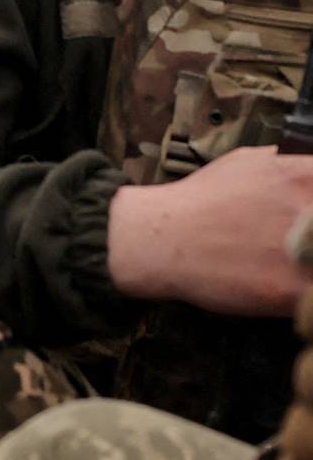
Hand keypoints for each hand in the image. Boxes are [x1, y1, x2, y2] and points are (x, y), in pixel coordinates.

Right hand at [107, 145, 312, 315]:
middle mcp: (310, 209)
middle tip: (310, 247)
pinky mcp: (291, 291)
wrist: (162, 238)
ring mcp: (305, 253)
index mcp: (306, 175)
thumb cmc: (203, 200)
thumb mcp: (251, 162)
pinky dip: (308, 296)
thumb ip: (295, 165)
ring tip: (300, 263)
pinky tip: (291, 288)